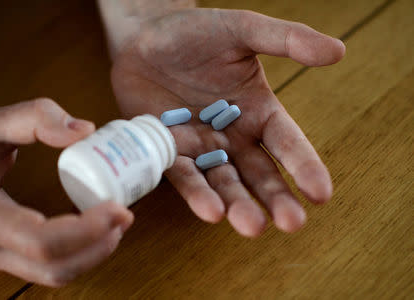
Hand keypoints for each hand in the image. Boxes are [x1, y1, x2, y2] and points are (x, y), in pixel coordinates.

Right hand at [0, 99, 133, 285]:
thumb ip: (36, 118)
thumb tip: (85, 130)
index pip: (40, 239)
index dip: (86, 230)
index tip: (118, 208)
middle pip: (51, 265)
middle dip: (97, 245)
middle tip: (125, 216)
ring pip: (51, 274)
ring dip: (91, 255)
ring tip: (116, 227)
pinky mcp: (2, 256)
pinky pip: (46, 268)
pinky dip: (78, 256)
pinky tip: (96, 234)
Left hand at [108, 8, 344, 235]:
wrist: (145, 38)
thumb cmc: (195, 32)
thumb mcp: (242, 29)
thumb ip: (286, 39)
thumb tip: (337, 51)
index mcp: (258, 111)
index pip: (287, 142)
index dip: (304, 166)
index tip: (321, 194)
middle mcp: (233, 136)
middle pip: (260, 173)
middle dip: (275, 198)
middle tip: (291, 224)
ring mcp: (202, 147)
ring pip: (225, 182)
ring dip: (238, 205)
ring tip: (251, 226)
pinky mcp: (170, 151)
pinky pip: (184, 175)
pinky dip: (196, 193)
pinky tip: (211, 211)